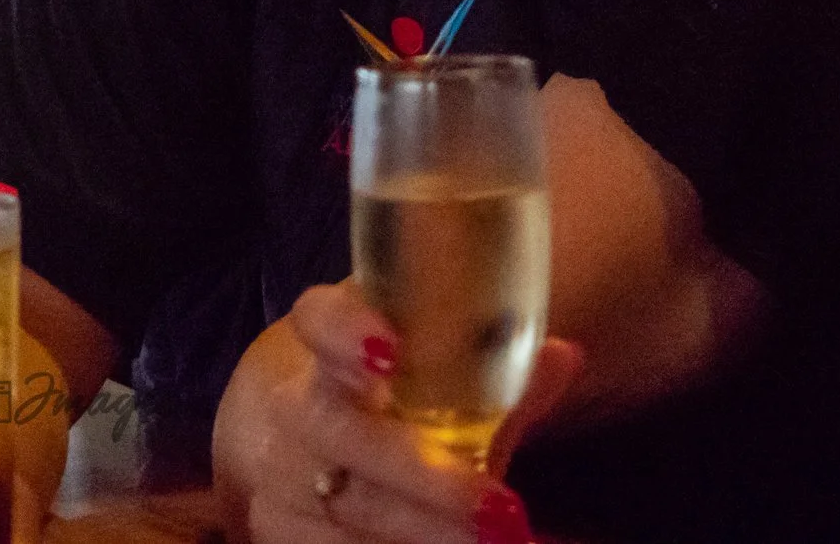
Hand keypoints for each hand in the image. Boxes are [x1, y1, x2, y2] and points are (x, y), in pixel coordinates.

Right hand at [213, 279, 580, 543]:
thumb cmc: (388, 390)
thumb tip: (562, 357)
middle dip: (424, 478)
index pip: (319, 318)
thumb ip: (493, 363)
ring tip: (501, 537)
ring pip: (347, 509)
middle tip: (499, 507)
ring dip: (426, 533)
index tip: (390, 354)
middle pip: (343, 435)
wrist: (300, 444)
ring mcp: (277, 475)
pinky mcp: (278, 530)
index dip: (346, 333)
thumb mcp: (431, 362)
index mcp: (326, 337)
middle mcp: (292, 405)